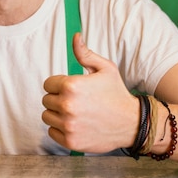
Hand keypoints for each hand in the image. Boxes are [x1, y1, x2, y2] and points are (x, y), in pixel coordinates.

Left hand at [41, 33, 139, 152]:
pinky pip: (52, 132)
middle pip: (46, 100)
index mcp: (71, 85)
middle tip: (77, 102)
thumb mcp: (105, 68)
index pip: (48, 84)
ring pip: (47, 117)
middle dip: (58, 99)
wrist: (132, 122)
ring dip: (57, 115)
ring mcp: (68, 125)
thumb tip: (75, 36)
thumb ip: (85, 53)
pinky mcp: (70, 141)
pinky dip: (61, 130)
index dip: (59, 85)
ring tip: (76, 113)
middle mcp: (67, 106)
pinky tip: (76, 125)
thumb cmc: (117, 93)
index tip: (72, 89)